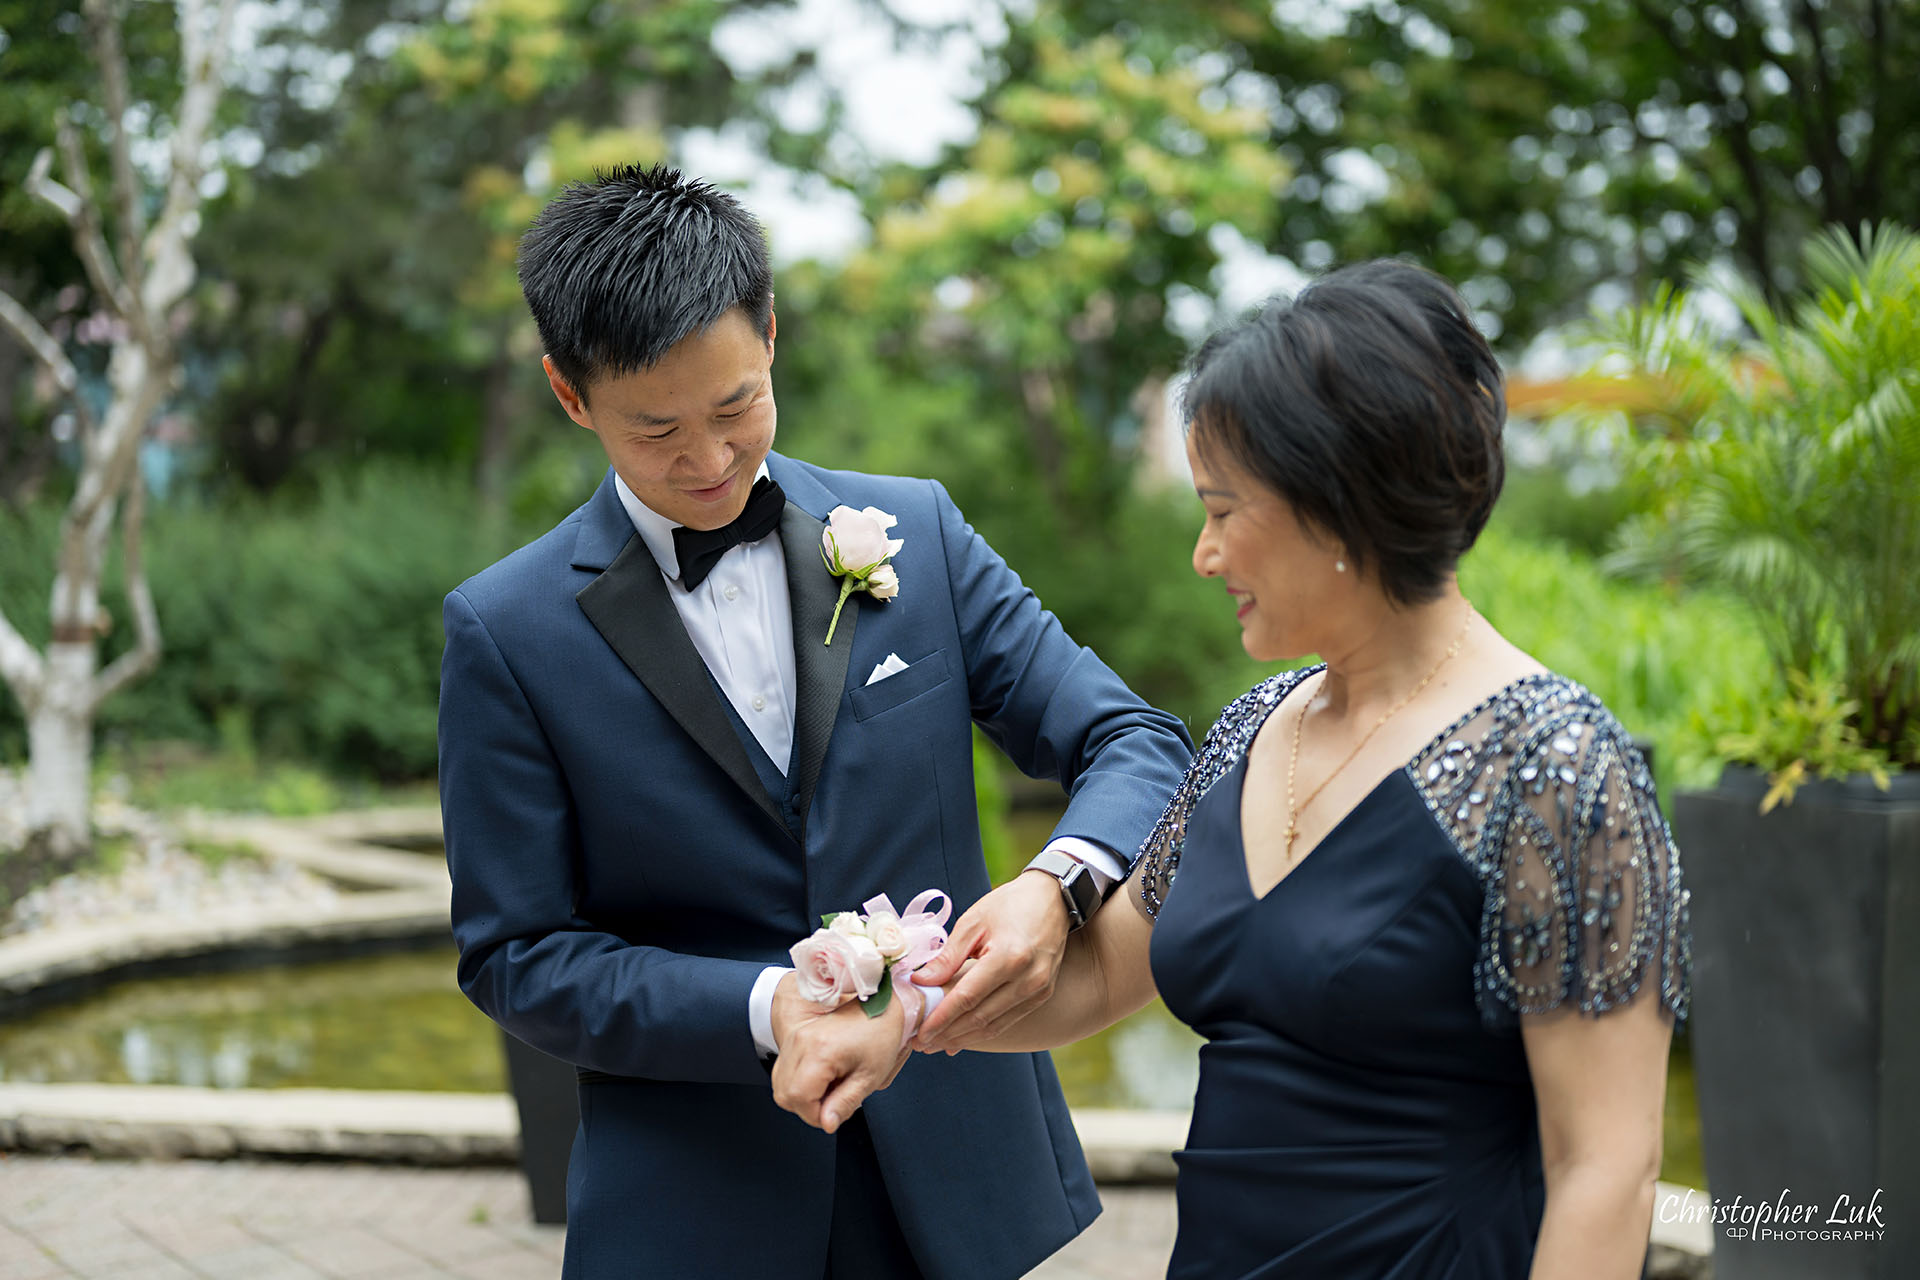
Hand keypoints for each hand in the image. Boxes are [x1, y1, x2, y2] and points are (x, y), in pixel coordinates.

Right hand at [769, 973, 909, 1133]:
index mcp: (820, 1051)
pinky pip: (784, 1070)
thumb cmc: (880, 1035)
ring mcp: (795, 1038)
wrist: (880, 1005)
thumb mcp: (870, 1076)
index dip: (816, 1114)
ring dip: (802, 1095)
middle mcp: (800, 1042)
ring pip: (780, 1084)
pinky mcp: (795, 1037)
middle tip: (835, 1101)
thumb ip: (845, 1104)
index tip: (835, 1113)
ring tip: (831, 1087)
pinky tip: (823, 1078)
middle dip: (807, 1107)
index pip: (798, 1098)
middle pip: (785, 1094)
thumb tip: (827, 1124)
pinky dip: (798, 1082)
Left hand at [909, 869, 1068, 1052]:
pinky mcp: (1042, 995)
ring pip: (994, 1026)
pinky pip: (1008, 1020)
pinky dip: (983, 1031)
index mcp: (1009, 957)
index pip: (967, 998)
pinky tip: (962, 1037)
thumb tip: (920, 982)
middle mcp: (1028, 979)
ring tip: (936, 1044)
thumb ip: (948, 957)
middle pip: (980, 1018)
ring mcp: (1039, 990)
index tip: (918, 1033)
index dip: (940, 1019)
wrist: (1052, 899)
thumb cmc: (1009, 905)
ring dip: (963, 1038)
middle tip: (920, 1044)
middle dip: (947, 1034)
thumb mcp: (973, 922)